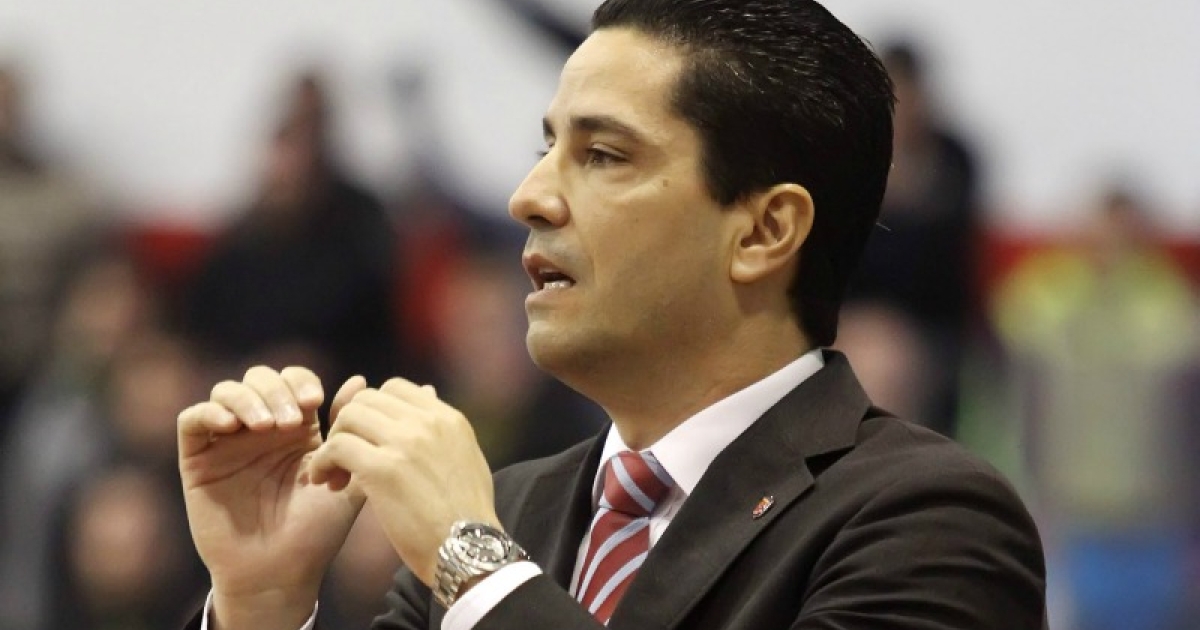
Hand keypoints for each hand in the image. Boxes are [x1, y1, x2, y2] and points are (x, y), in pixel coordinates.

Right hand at [177, 366, 366, 627]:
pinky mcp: (197, 460)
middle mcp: (261, 429)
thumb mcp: (347, 479)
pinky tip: (232, 426)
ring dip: (248, 399)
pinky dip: (210, 412)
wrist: (279, 574)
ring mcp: (227, 442)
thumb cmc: (316, 532)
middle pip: (260, 377)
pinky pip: (192, 419)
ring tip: (266, 427)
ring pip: (227, 391)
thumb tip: (360, 381)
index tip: (316, 403)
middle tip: (292, 420)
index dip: (302, 382)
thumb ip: (354, 434)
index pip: (294, 381)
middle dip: (276, 389)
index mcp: (297, 428)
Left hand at [305, 377, 498, 585]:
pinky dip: (323, 463)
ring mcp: (406, 442)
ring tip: (334, 474)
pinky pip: (337, 447)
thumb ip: (442, 430)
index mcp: (448, 418)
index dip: (373, 412)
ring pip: (349, 417)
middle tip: (346, 458)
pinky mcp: (383, 469)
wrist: (467, 550)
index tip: (369, 440)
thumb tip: (427, 397)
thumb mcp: (466, 458)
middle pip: (367, 399)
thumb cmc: (466, 515)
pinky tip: (325, 482)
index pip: (395, 388)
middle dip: (350, 425)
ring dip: (334, 443)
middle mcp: (428, 422)